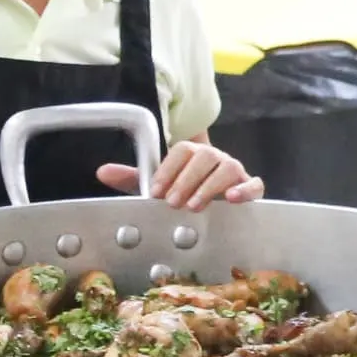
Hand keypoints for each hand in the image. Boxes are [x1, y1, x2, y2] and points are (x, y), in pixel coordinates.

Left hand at [102, 141, 262, 209]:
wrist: (213, 198)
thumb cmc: (182, 190)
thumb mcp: (157, 184)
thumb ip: (133, 178)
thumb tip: (102, 172)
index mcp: (192, 153)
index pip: (181, 150)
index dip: (168, 169)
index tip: (155, 191)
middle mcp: (214, 158)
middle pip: (204, 157)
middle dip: (186, 180)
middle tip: (172, 202)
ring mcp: (234, 171)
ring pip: (228, 168)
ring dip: (210, 186)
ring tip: (194, 205)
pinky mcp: (250, 187)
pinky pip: (254, 184)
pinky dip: (246, 189)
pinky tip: (233, 199)